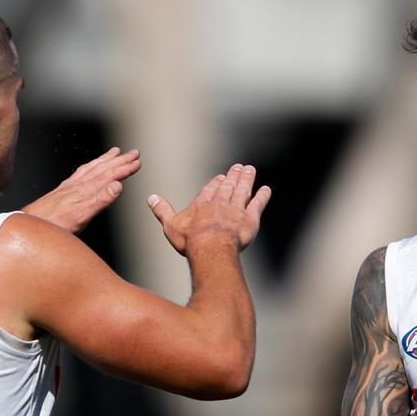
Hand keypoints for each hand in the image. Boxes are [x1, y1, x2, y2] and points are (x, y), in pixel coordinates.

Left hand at [21, 147, 140, 232]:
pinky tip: (90, 168)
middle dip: (119, 161)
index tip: (137, 162)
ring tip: (115, 152)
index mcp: (84, 191)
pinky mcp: (62, 191)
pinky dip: (90, 167)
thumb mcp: (80, 217)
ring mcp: (69, 187)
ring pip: (91, 169)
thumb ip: (99, 201)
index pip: (109, 176)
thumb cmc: (53, 225)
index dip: (124, 169)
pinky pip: (80, 173)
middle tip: (133, 152)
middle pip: (102, 169)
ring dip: (105, 160)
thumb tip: (117, 186)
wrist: (30, 225)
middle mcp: (77, 185)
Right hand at [148, 164, 270, 254]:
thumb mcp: (170, 225)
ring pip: (243, 190)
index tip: (221, 177)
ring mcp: (237, 209)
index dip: (216, 183)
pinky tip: (266, 189)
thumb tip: (150, 198)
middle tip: (239, 167)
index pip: (210, 189)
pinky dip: (262, 196)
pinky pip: (258, 204)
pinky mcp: (250, 218)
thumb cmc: (190, 240)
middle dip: (233, 176)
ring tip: (250, 170)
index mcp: (202, 204)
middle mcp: (221, 203)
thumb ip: (162, 210)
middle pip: (228, 186)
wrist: (212, 248)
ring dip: (247, 179)